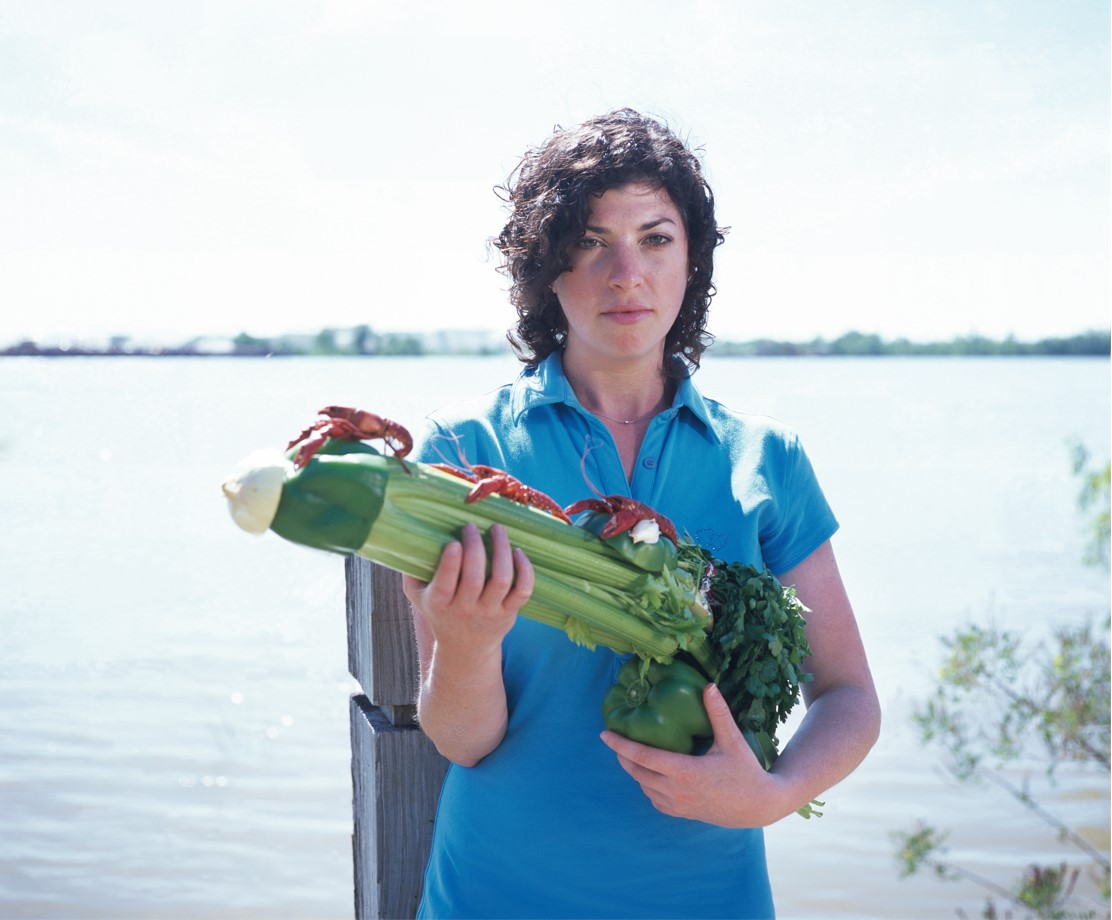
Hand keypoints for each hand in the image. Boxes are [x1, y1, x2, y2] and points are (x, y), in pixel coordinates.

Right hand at [402, 522, 533, 653]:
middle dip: (475, 548)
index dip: (450, 564)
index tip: (453, 542)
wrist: (465, 647)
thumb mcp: (417, 595)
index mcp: (439, 603)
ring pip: (501, 580)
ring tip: (497, 529)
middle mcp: (465, 609)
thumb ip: (410, 570)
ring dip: (502, 551)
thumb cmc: (439, 610)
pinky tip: (518, 551)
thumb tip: (407, 536)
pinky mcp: (509, 612)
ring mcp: (489, 611)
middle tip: (472, 527)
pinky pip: (523, 591)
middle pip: (474, 579)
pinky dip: (525, 570)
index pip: (444, 585)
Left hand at [600, 682, 787, 827]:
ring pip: (644, 787)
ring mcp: (678, 805)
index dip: (621, 745)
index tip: (604, 734)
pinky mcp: (682, 814)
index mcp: (685, 772)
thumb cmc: (745, 771)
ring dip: (634, 771)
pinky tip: (649, 773)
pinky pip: (655, 800)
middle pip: (637, 772)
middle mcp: (677, 791)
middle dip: (622, 756)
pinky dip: (647, 786)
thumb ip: (718, 713)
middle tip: (613, 739)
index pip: (643, 757)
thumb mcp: (732, 740)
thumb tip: (709, 685)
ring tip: (630, 753)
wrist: (759, 806)